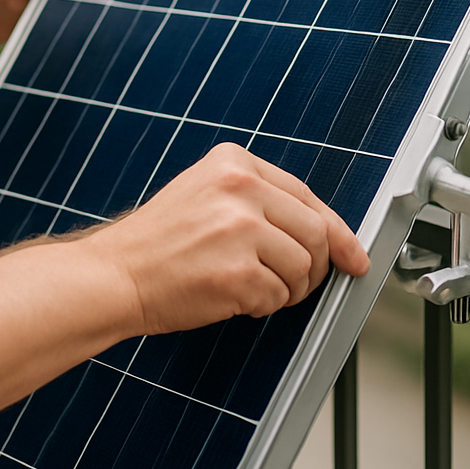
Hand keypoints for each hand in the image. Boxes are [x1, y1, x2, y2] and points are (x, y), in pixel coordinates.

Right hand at [82, 143, 369, 336]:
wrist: (115, 274)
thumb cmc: (160, 242)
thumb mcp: (207, 195)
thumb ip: (260, 202)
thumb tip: (328, 236)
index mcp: (234, 162)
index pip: (307, 196)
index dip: (338, 233)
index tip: (354, 257)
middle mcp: (239, 187)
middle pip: (315, 233)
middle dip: (313, 268)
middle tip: (291, 284)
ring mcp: (238, 228)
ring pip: (302, 269)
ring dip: (285, 290)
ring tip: (248, 287)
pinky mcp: (236, 271)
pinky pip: (277, 297)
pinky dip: (261, 306)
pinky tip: (230, 297)